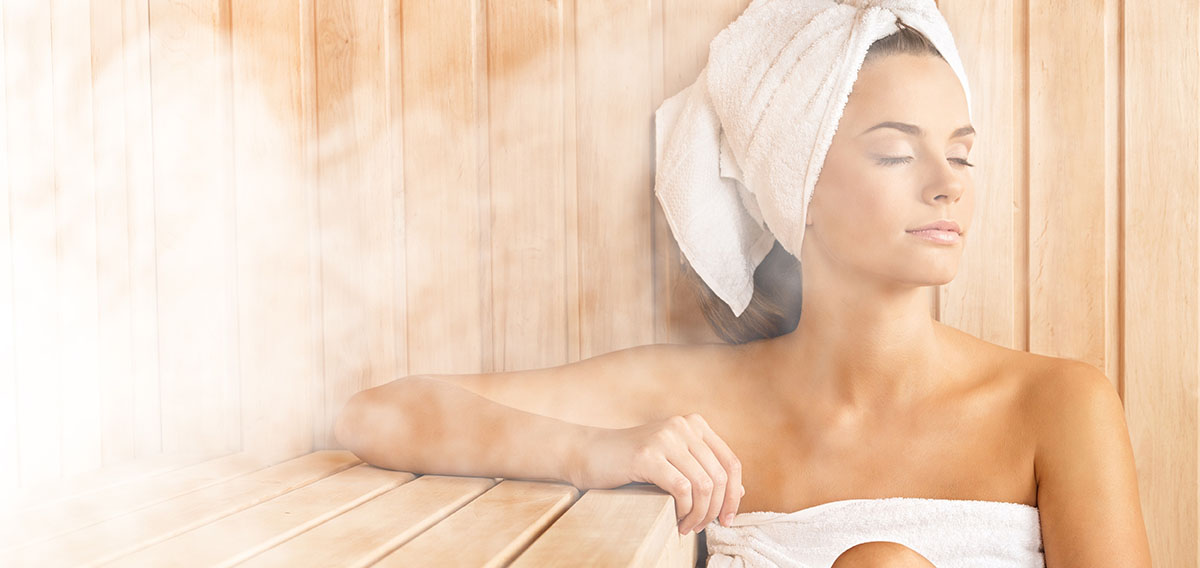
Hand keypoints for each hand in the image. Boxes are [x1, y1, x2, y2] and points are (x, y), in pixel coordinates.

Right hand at [568, 414, 744, 534]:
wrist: (589, 454)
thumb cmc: (632, 462)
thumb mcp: (673, 461)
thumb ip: (704, 470)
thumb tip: (739, 491)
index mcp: (694, 424)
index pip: (730, 462)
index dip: (733, 495)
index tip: (726, 519)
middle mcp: (683, 426)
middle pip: (719, 476)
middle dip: (716, 509)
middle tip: (702, 527)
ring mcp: (665, 437)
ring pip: (703, 485)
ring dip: (699, 514)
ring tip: (688, 526)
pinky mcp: (648, 455)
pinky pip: (682, 489)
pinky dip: (684, 510)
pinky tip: (676, 520)